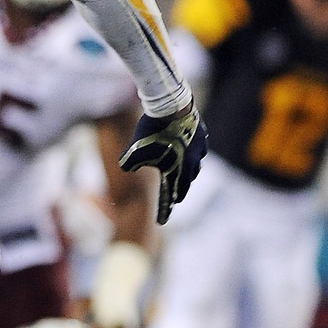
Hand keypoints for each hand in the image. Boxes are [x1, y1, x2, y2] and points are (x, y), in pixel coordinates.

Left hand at [119, 100, 207, 224]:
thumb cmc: (151, 130)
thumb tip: (125, 170)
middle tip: (173, 199)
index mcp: (177, 171)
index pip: (169, 197)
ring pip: (194, 167)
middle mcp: (192, 163)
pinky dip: (191, 155)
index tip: (161, 223)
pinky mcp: (202, 135)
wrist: (170, 104)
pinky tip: (187, 152)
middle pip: (185, 183)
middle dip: (178, 192)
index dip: (164, 210)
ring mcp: (199, 149)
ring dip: (186, 173)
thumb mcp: (134, 150)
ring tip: (180, 175)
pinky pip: (198, 150)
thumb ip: (129, 164)